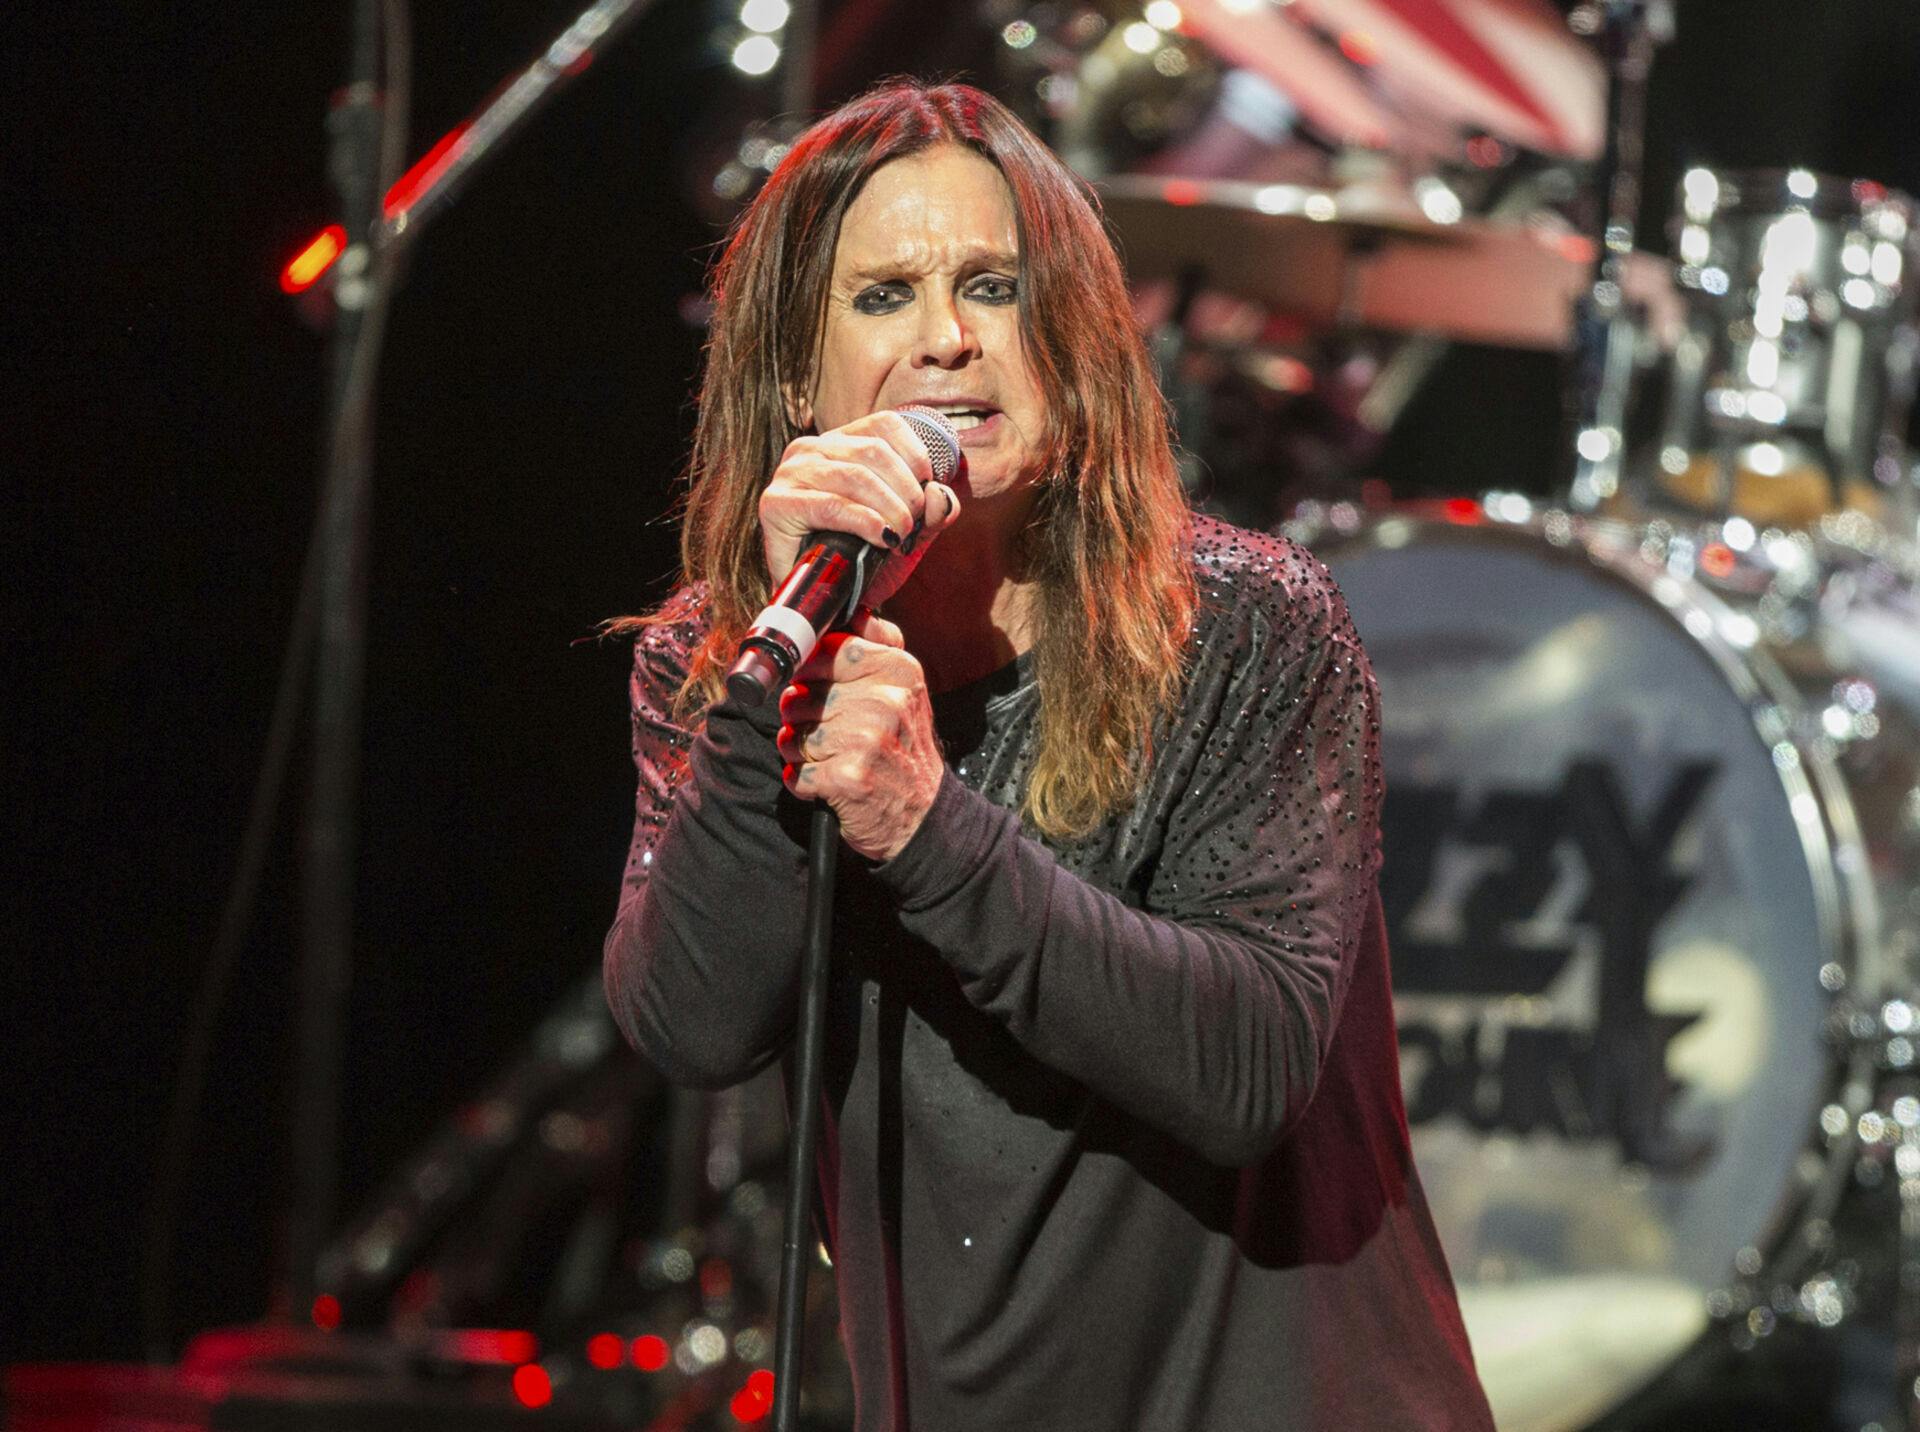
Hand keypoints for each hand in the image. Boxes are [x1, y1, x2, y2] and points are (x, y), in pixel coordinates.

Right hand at [761, 411, 962, 610]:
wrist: (819, 600)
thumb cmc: (858, 559)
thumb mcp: (904, 530)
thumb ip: (929, 511)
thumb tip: (940, 495)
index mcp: (838, 443)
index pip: (885, 424)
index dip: (915, 456)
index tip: (927, 489)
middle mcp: (810, 449)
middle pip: (875, 451)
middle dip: (906, 491)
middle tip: (913, 526)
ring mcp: (791, 474)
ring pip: (857, 475)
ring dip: (891, 508)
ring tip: (900, 536)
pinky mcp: (777, 504)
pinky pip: (833, 505)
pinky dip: (865, 521)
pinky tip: (882, 538)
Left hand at [777, 610, 943, 860]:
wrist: (924, 816)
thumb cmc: (905, 750)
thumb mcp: (905, 689)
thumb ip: (877, 646)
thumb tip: (848, 613)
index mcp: (900, 671)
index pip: (830, 648)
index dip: (811, 669)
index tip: (815, 685)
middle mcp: (886, 700)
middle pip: (802, 693)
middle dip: (802, 715)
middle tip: (828, 732)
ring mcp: (867, 739)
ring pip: (794, 733)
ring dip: (800, 751)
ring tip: (828, 759)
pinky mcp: (849, 777)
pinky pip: (796, 772)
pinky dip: (803, 782)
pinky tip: (827, 783)